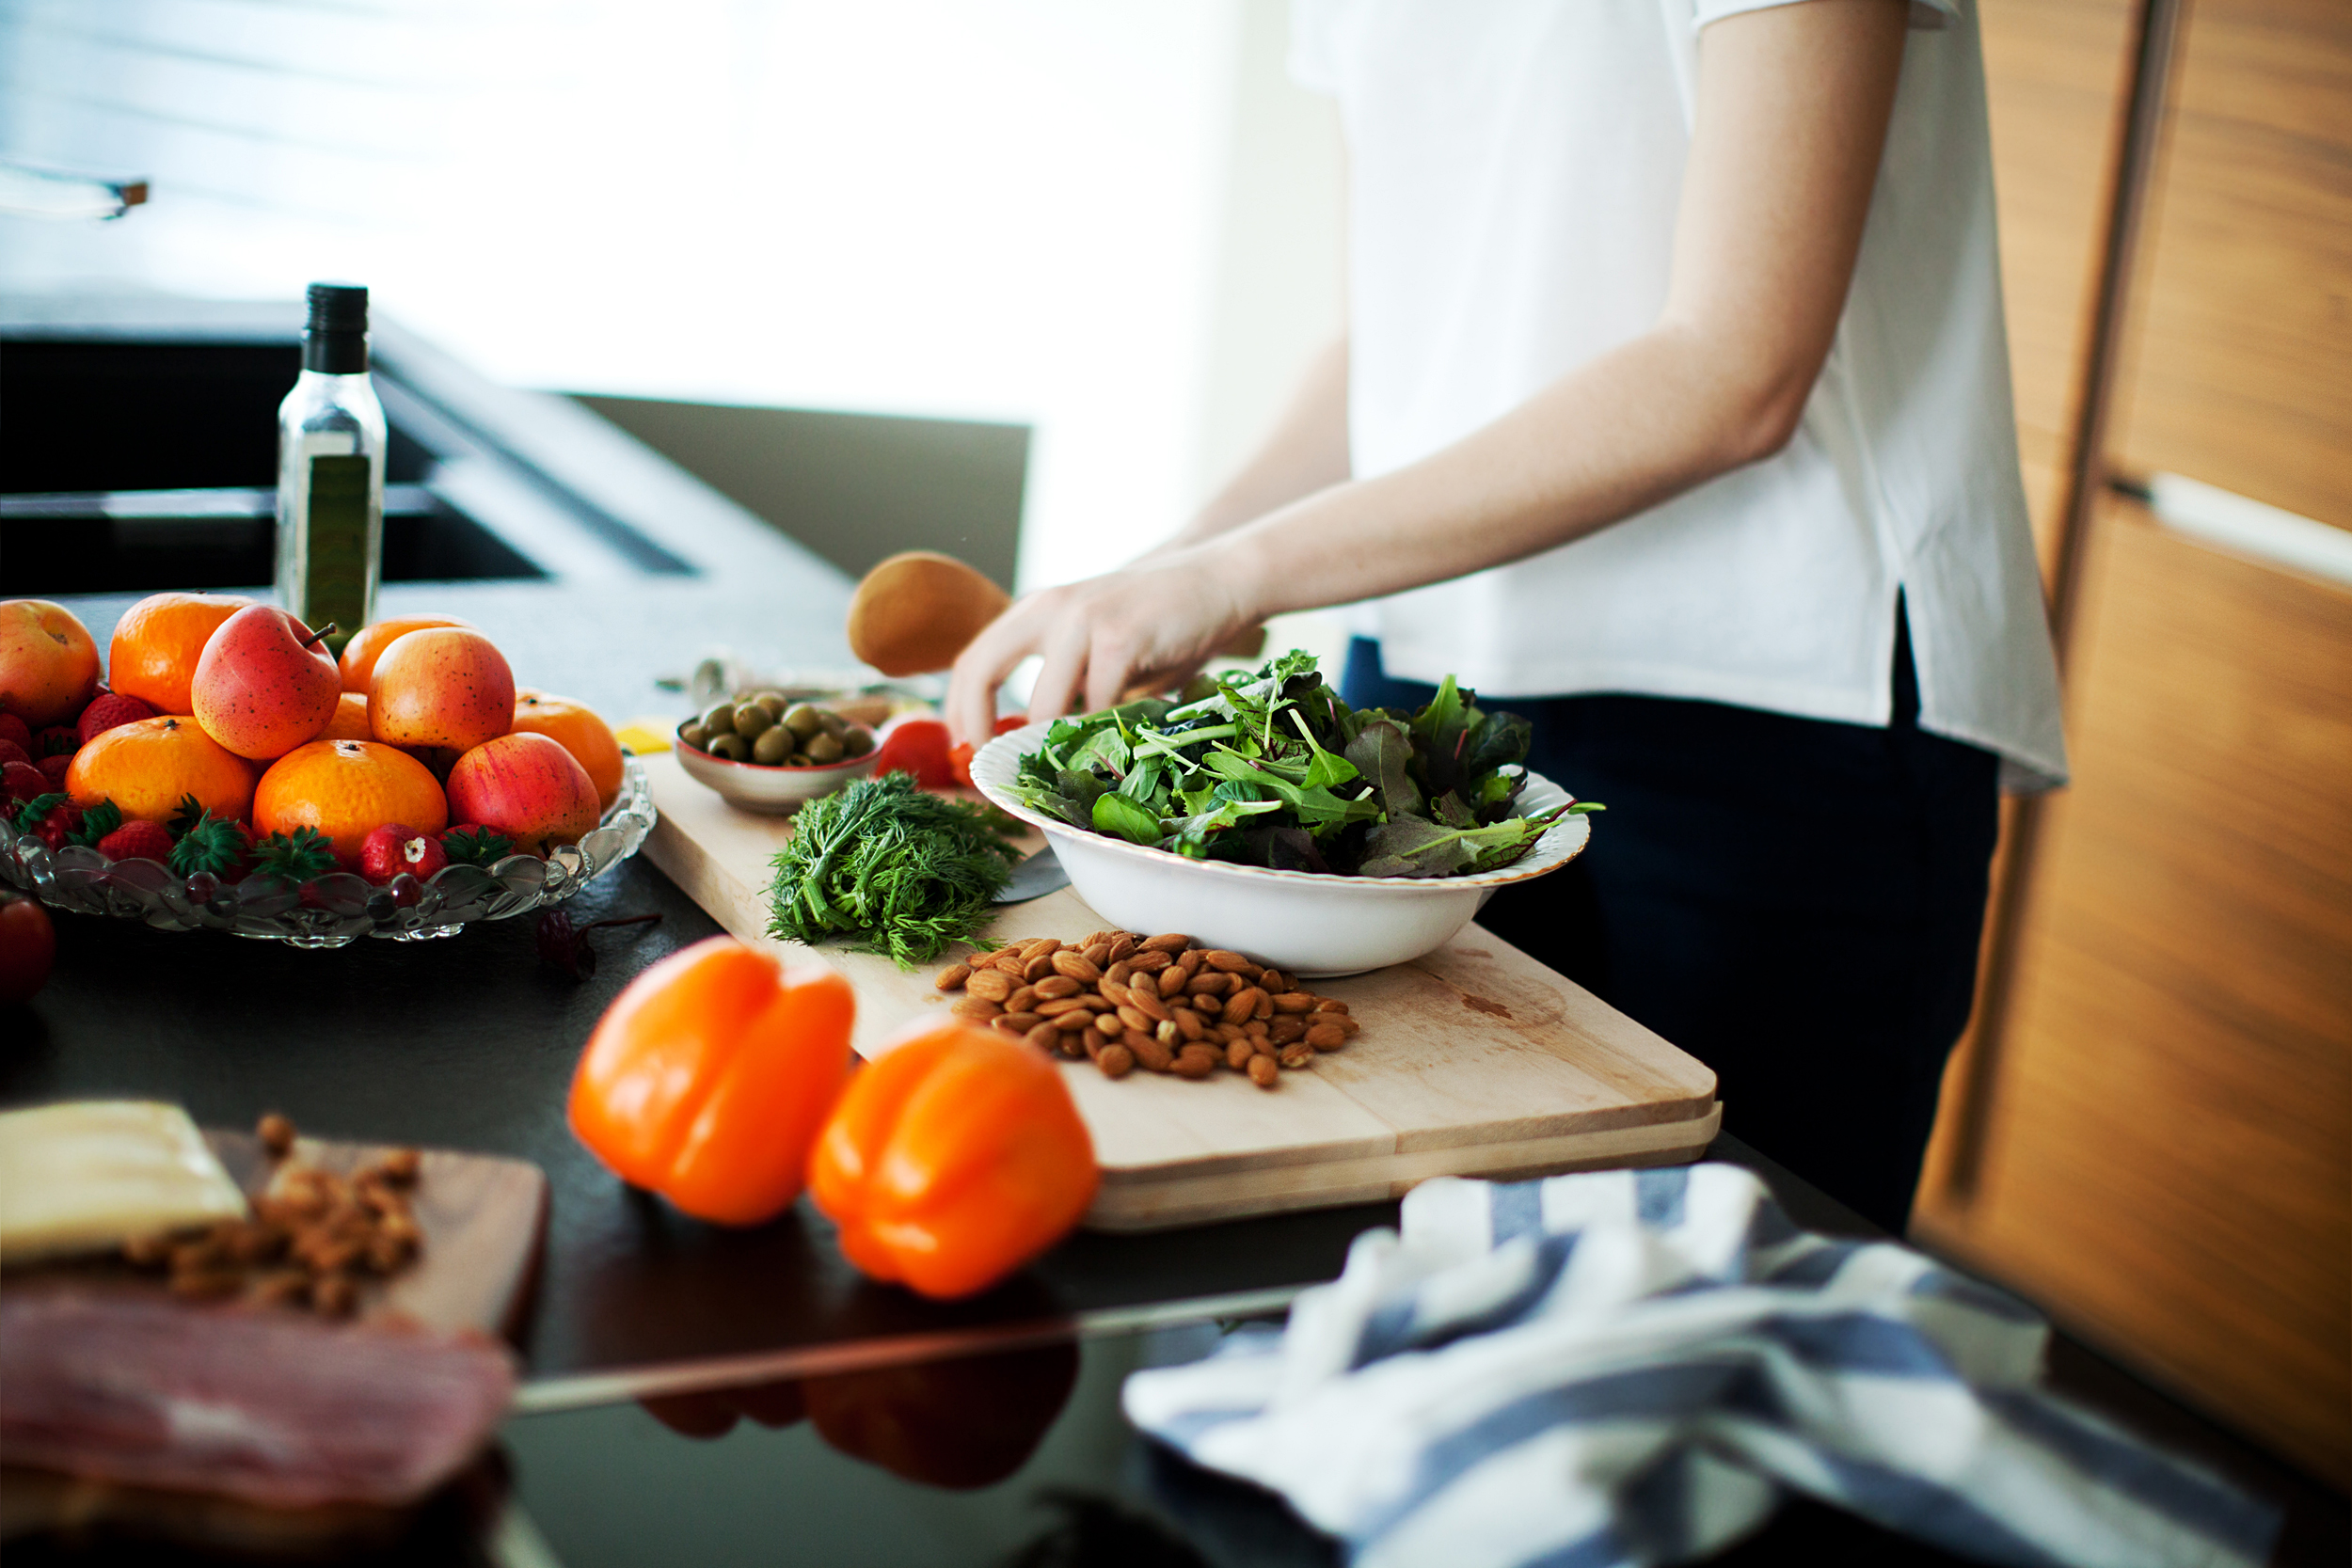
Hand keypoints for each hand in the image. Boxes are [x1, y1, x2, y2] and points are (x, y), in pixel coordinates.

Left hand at [945, 541, 1259, 744]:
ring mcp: (1082, 620)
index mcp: (1035, 610)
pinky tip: (1118, 741)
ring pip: (1044, 703)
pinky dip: (1105, 732)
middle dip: (978, 726)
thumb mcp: (1095, 647)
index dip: (957, 710)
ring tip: (1066, 769)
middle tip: (990, 766)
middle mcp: (1048, 608)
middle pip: (980, 669)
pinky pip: (1099, 704)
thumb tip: (1033, 746)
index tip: (964, 750)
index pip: (971, 659)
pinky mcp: (1120, 637)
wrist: (1217, 578)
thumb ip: (1064, 685)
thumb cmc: (1157, 623)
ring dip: (1053, 744)